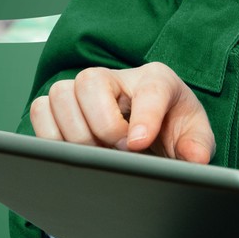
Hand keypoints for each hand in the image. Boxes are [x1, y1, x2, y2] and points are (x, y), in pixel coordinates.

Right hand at [27, 62, 214, 162]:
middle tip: (119, 152)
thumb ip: (198, 146)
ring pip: (60, 95)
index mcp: (156, 80)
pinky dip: (51, 136)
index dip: (143, 116)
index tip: (137, 144)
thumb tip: (194, 159)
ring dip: (76, 134)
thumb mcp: (194, 137)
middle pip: (91, 82)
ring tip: (98, 155)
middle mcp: (116, 78)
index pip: (149, 88)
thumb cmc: (171, 131)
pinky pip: (40, 111)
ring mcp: (83, 89)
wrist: (151, 137)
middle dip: (103, 126)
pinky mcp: (60, 106)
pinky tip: (75, 154)